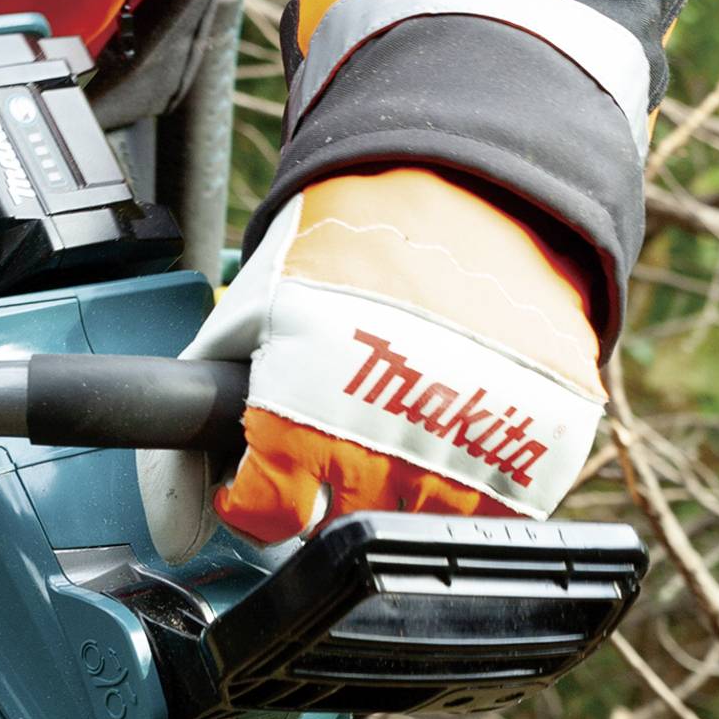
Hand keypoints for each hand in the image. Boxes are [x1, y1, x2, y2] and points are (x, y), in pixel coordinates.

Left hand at [140, 169, 604, 557]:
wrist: (471, 189)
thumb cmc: (353, 245)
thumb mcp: (250, 309)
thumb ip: (198, 409)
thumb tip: (178, 519)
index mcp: (306, 407)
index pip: (268, 516)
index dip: (254, 499)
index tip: (259, 480)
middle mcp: (389, 440)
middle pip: (340, 530)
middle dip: (326, 491)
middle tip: (334, 434)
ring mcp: (471, 450)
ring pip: (417, 527)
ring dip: (400, 488)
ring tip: (395, 421)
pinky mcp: (540, 449)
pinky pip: (495, 512)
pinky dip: (471, 483)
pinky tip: (451, 427)